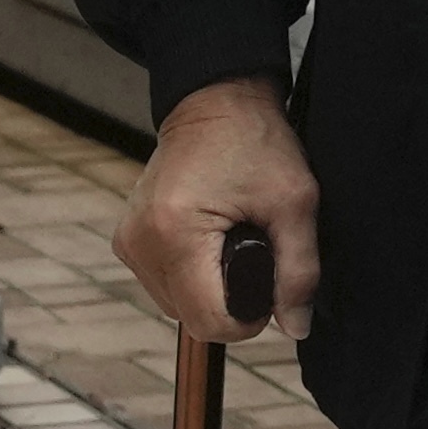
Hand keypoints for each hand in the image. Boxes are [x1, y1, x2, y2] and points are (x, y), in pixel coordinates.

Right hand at [125, 77, 319, 339]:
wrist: (216, 101)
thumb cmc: (255, 142)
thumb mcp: (294, 204)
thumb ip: (299, 272)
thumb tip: (296, 327)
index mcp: (175, 234)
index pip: (209, 321)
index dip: (248, 318)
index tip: (269, 287)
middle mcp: (140, 243)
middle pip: (191, 317)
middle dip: (231, 302)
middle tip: (258, 256)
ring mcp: (129, 242)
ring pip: (176, 305)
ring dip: (211, 291)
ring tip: (234, 245)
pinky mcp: (128, 239)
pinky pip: (164, 284)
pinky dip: (193, 277)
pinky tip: (213, 245)